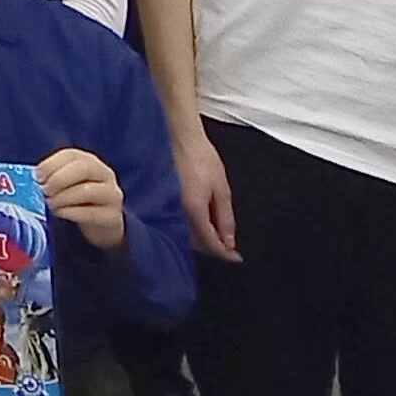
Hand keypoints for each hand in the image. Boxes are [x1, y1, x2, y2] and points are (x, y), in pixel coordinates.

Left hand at [37, 148, 125, 250]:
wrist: (102, 225)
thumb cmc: (76, 200)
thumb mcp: (66, 185)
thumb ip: (51, 179)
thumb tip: (29, 181)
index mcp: (88, 161)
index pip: (71, 155)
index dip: (52, 164)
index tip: (36, 176)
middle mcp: (103, 174)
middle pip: (84, 168)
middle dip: (60, 179)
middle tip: (44, 190)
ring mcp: (111, 194)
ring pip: (89, 191)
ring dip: (64, 197)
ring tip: (49, 204)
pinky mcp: (112, 216)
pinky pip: (92, 213)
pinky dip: (72, 213)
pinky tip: (59, 213)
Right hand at [171, 132, 239, 261]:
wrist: (178, 137)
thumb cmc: (199, 156)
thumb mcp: (221, 188)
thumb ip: (225, 217)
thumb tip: (228, 239)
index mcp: (193, 209)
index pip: (210, 242)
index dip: (224, 252)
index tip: (234, 257)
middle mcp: (176, 213)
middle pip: (196, 242)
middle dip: (213, 246)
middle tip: (228, 245)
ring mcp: (166, 208)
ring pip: (185, 235)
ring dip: (201, 238)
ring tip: (215, 234)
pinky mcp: (161, 202)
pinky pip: (176, 223)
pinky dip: (189, 228)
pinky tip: (198, 223)